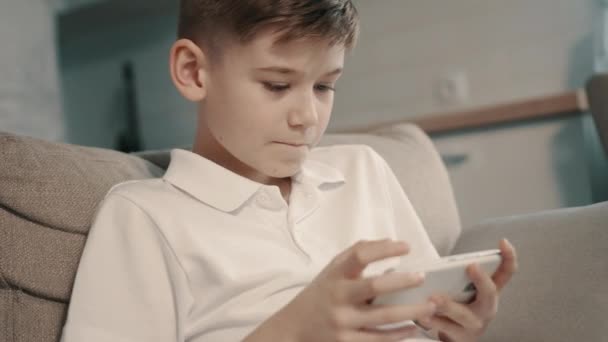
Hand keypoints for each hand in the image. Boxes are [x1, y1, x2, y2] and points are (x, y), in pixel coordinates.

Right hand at [245, 239, 436, 341]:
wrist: (294, 328)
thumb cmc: (321, 294)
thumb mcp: (332, 270)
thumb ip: (357, 254)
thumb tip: (391, 242)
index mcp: (335, 275)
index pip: (359, 255)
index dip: (383, 249)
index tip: (406, 246)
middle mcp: (338, 297)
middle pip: (374, 286)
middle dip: (402, 282)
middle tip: (422, 277)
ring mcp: (343, 321)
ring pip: (383, 316)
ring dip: (411, 311)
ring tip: (430, 305)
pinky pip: (379, 338)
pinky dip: (400, 334)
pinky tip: (414, 328)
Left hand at [418, 239, 517, 341]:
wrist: (455, 337)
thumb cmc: (457, 306)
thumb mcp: (462, 289)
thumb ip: (455, 275)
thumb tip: (432, 262)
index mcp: (489, 291)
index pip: (506, 272)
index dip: (509, 257)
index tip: (503, 242)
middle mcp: (486, 307)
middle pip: (490, 292)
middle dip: (481, 279)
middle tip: (471, 266)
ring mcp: (475, 324)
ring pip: (464, 315)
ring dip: (449, 305)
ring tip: (433, 299)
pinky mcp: (462, 337)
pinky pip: (448, 329)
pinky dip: (434, 321)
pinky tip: (422, 315)